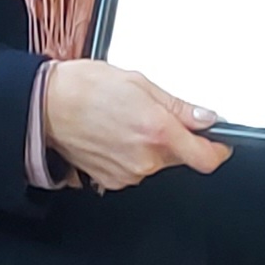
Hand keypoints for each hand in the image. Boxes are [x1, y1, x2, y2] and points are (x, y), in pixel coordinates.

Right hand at [42, 61, 230, 190]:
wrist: (45, 106)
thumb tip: (205, 117)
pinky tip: (115, 135)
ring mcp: (129, 173)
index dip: (218, 149)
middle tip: (152, 115)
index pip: (206, 157)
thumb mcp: (140, 83)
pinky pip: (136, 168)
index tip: (219, 142)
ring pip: (157, 162)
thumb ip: (178, 105)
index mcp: (158, 131)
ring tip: (126, 121)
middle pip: (180, 157)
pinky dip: (131, 154)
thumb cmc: (85, 88)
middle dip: (175, 138)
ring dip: (150, 145)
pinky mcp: (113, 181)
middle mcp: (146, 159)